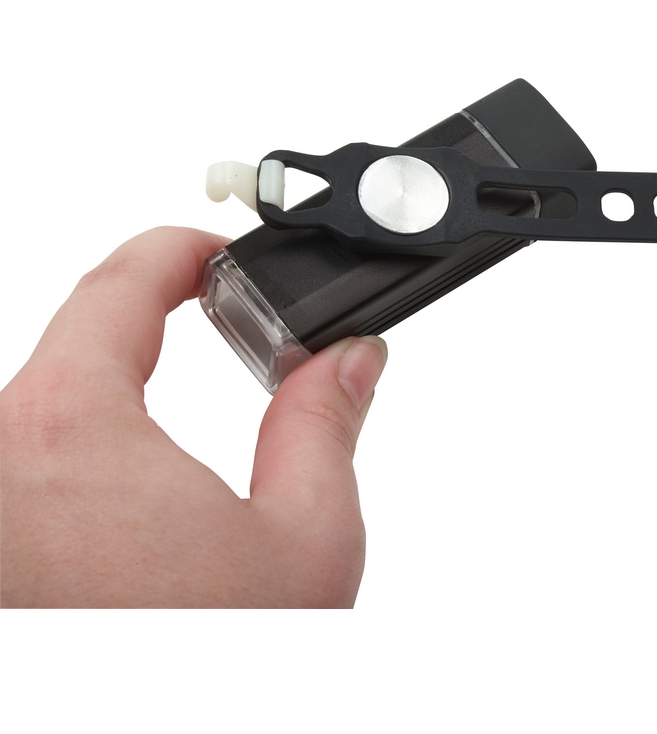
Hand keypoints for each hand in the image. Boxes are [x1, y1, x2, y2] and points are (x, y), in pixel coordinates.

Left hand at [0, 227, 386, 606]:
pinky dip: (75, 464)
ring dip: (113, 406)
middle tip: (229, 338)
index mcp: (70, 433)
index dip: (176, 252)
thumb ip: (324, 430)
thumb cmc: (198, 679)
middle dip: (152, 332)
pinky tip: (121, 511)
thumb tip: (348, 361)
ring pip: (46, 416)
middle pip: (77, 352)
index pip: (114, 288)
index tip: (214, 252)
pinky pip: (24, 469)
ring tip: (176, 450)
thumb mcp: (303, 546)